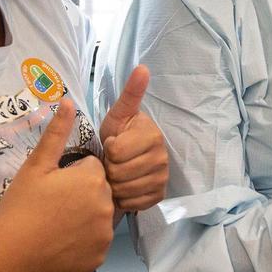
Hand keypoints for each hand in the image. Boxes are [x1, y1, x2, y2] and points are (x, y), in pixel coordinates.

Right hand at [0, 100, 113, 271]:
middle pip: (100, 191)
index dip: (72, 175)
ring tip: (58, 223)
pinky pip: (97, 240)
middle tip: (54, 204)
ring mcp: (106, 233)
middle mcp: (108, 204)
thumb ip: (57, 133)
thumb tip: (69, 101)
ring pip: (101, 215)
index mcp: (93, 179)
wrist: (12, 253)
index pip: (92, 168)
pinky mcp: (101, 255)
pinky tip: (63, 241)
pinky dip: (85, 240)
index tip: (54, 186)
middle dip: (83, 194)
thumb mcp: (36, 166)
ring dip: (86, 216)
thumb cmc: (22, 205)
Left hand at [99, 65, 168, 212]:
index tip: (111, 143)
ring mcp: (163, 178)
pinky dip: (123, 197)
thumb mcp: (119, 113)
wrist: (124, 159)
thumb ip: (130, 93)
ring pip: (124, 189)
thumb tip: (142, 67)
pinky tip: (123, 186)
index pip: (116, 151)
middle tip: (112, 161)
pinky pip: (133, 203)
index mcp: (153, 135)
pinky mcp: (159, 196)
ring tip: (116, 173)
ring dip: (114, 184)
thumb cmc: (118, 133)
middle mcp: (163, 158)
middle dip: (109, 167)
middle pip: (119, 172)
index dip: (108, 148)